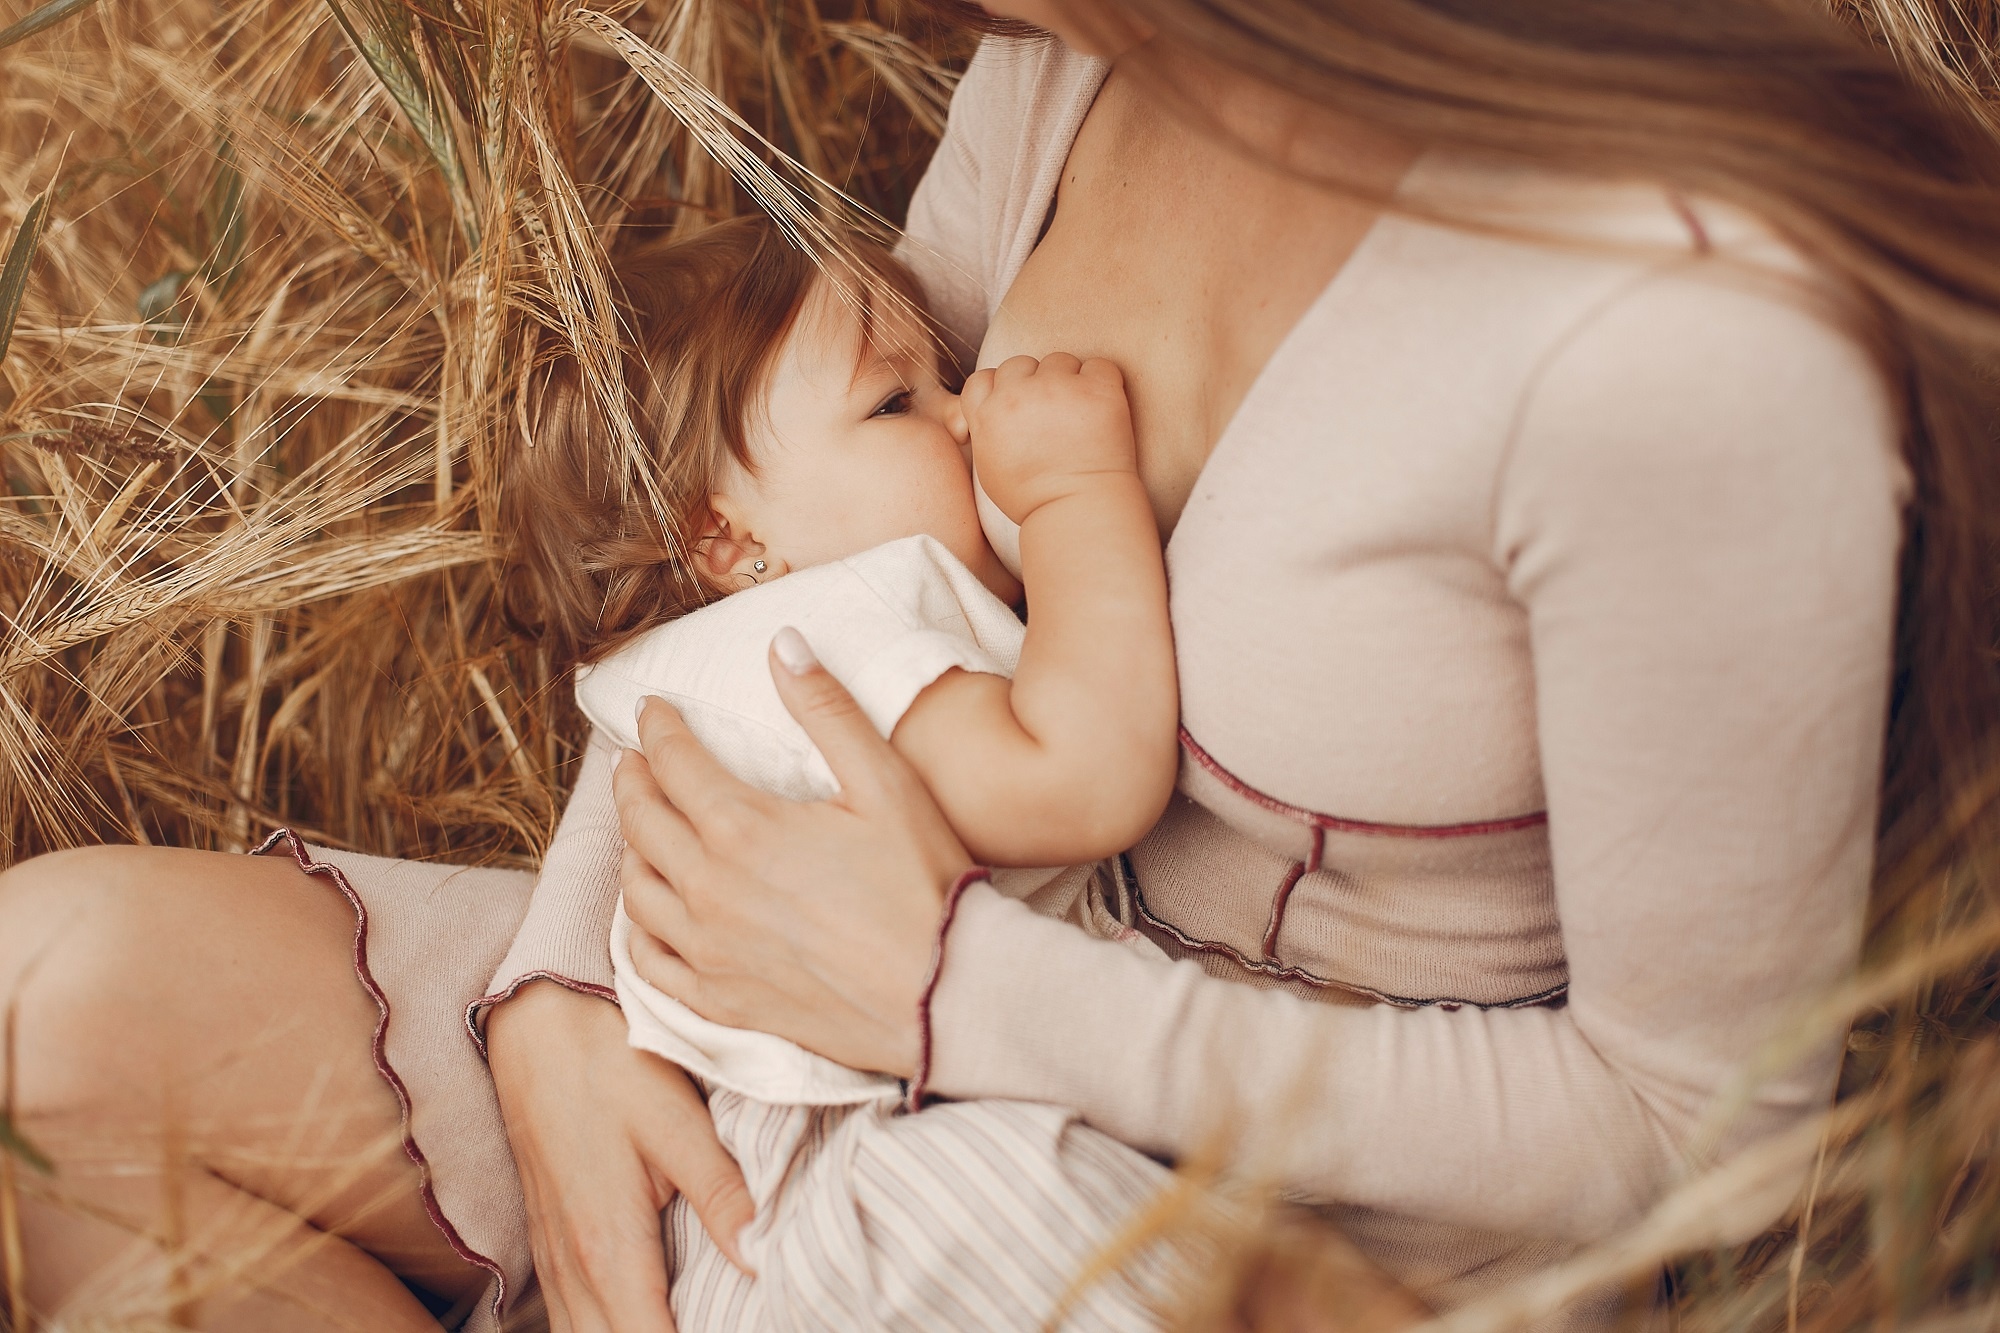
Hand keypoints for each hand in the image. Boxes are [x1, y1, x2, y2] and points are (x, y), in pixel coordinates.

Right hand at [486, 980, 754, 1331]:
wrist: (535, 1022)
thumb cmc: (609, 1065)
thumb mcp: (677, 1123)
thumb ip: (723, 1195)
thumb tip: (766, 1257)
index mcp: (609, 1248)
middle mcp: (573, 1268)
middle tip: (720, 1326)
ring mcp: (552, 1258)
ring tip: (687, 1324)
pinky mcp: (547, 1240)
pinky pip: (568, 1316)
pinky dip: (601, 1331)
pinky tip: (633, 1321)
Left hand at [614, 629, 972, 1076]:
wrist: (945, 995)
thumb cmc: (923, 886)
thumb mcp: (884, 782)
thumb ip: (826, 710)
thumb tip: (783, 644)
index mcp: (742, 830)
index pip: (675, 763)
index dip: (659, 729)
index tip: (654, 710)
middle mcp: (709, 890)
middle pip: (643, 823)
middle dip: (632, 781)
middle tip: (631, 760)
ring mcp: (709, 951)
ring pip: (637, 891)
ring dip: (630, 850)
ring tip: (639, 829)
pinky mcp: (721, 1001)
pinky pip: (650, 962)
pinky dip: (637, 930)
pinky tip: (648, 916)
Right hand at [961, 353, 1137, 523]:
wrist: (1077, 512)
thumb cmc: (1034, 500)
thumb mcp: (989, 469)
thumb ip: (985, 430)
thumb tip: (990, 410)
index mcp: (988, 414)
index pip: (984, 377)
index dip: (1001, 390)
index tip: (1019, 409)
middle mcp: (1018, 394)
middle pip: (1021, 364)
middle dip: (1034, 382)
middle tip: (1052, 414)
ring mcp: (1059, 388)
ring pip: (1059, 360)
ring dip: (1068, 379)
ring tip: (1079, 416)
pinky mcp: (1098, 389)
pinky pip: (1099, 366)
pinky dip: (1102, 383)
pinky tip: (1102, 410)